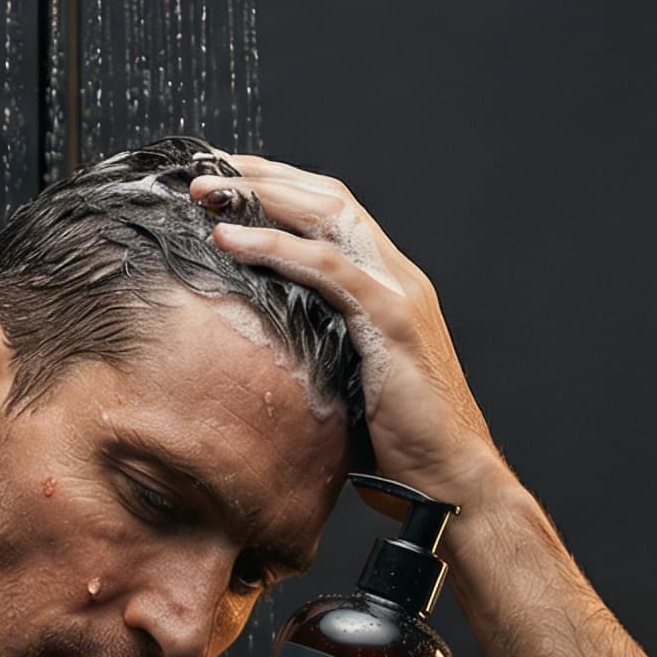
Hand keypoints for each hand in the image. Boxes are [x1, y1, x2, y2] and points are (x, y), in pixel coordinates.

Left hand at [189, 154, 509, 506]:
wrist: (451, 481)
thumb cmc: (397, 446)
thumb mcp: (346, 381)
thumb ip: (316, 348)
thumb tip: (259, 350)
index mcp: (387, 285)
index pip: (331, 212)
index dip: (279, 189)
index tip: (226, 183)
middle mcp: (396, 275)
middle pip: (326, 198)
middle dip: (264, 178)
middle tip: (205, 175)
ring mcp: (397, 292)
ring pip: (327, 215)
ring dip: (262, 198)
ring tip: (207, 193)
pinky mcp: (391, 319)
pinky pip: (325, 267)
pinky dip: (274, 247)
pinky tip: (229, 240)